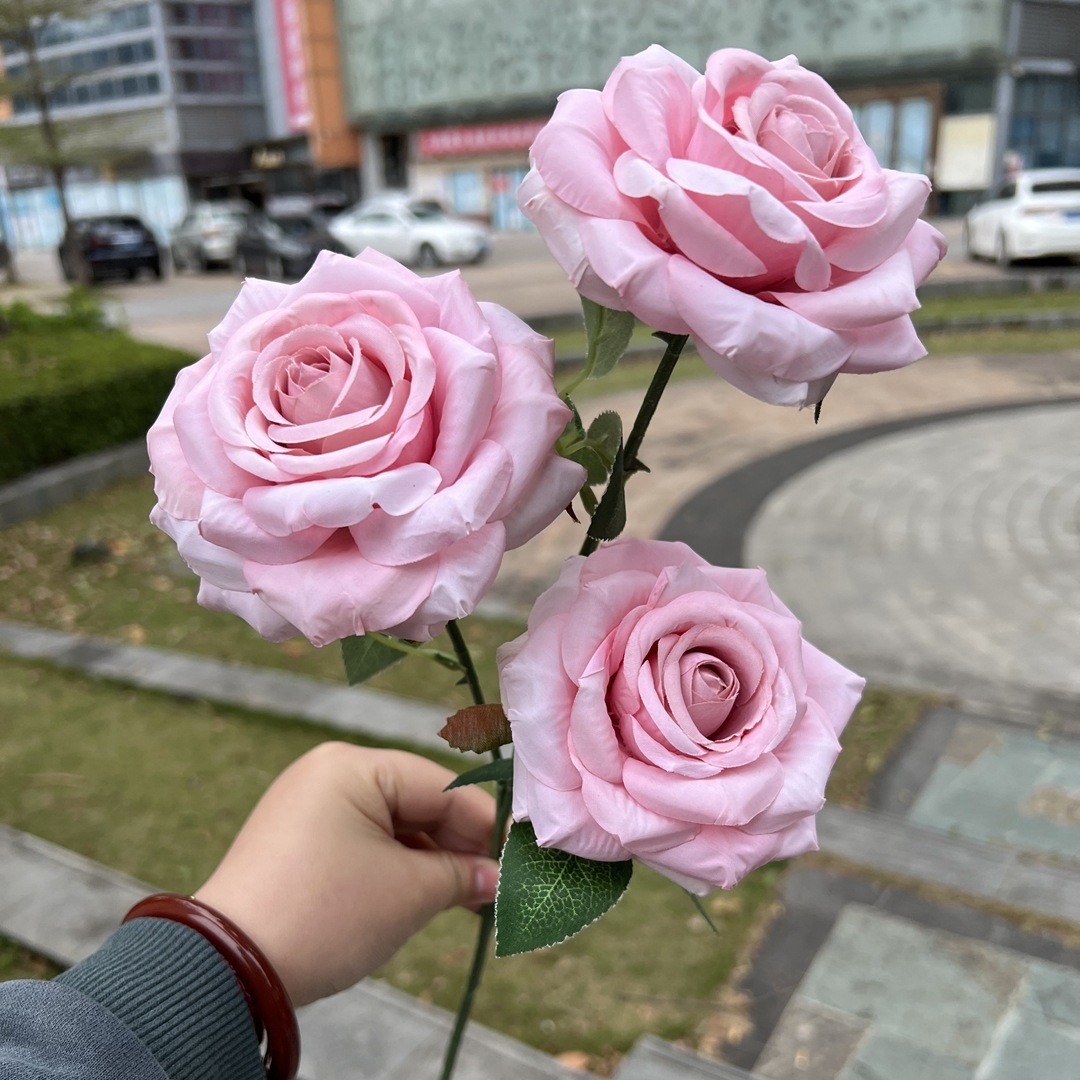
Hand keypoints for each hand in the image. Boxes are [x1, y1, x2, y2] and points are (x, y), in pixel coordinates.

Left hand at [195, 743, 498, 1005]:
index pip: (440, 787)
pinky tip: (424, 895)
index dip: (484, 825)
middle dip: (458, 846)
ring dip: (430, 861)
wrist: (229, 968)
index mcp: (352, 765)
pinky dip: (395, 867)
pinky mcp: (296, 841)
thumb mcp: (408, 893)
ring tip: (466, 898)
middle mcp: (327, 773)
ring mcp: (307, 806)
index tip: (518, 859)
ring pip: (391, 825)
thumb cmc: (327, 914)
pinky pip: (362, 842)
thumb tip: (498, 879)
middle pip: (416, 802)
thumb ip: (463, 875)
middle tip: (496, 886)